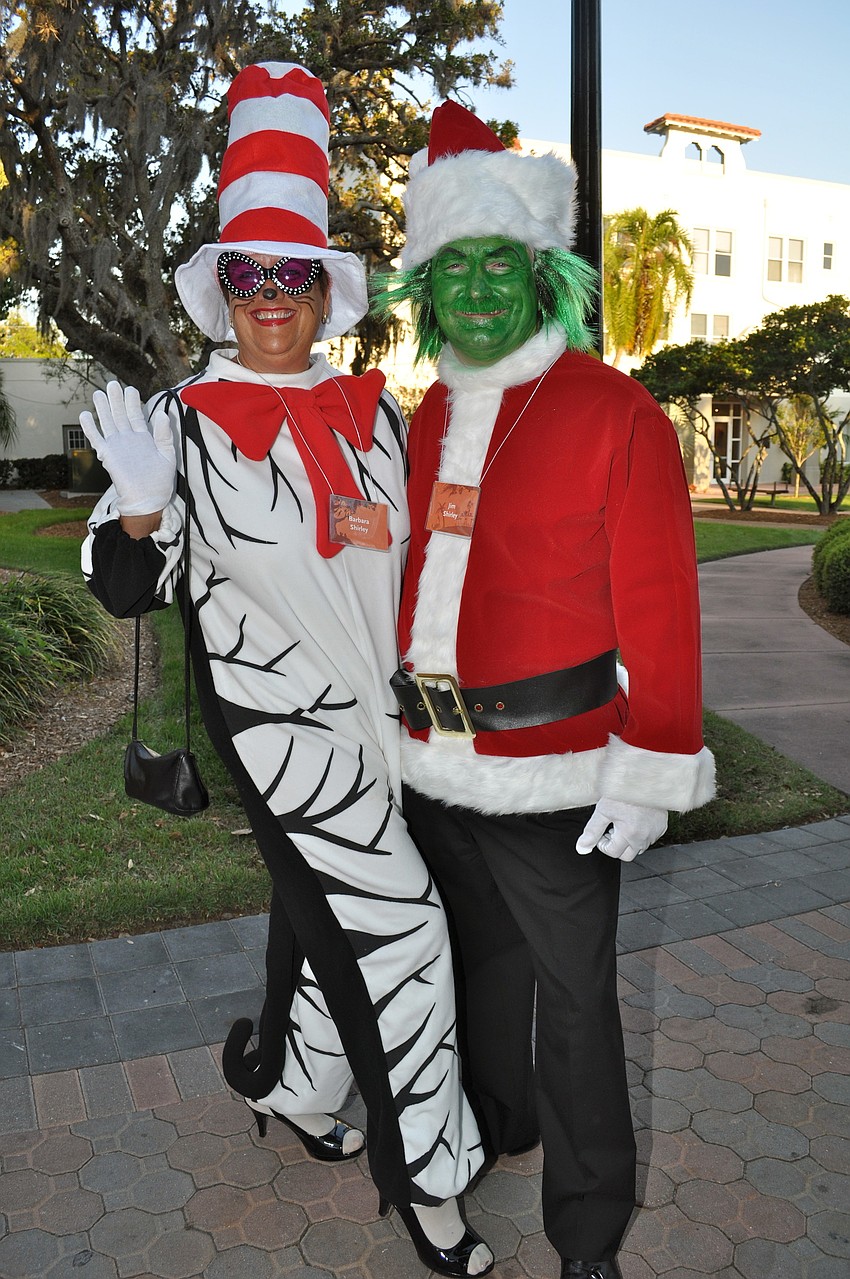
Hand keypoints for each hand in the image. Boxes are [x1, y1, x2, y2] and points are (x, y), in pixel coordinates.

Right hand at [79, 381, 175, 515]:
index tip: (130, 389)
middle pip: (120, 414)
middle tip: (112, 384)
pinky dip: (90, 427)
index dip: (132, 401)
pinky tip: (85, 415)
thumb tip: (162, 412)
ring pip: (108, 422)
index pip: (136, 415)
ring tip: (98, 393)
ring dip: (103, 408)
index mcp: (144, 438)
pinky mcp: (108, 454)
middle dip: (116, 399)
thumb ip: (164, 434)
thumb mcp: (168, 455)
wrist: (148, 499)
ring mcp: (117, 446)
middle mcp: (128, 439)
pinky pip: (96, 438)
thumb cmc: (160, 482)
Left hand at [576, 798, 667, 861]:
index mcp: (629, 833)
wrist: (644, 778)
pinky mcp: (661, 827)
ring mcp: (654, 832)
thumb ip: (592, 832)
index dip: (603, 844)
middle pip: (627, 855)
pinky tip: (634, 820)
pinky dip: (641, 834)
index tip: (602, 834)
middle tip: (611, 831)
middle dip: (617, 847)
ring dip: (629, 841)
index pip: (613, 852)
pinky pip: (649, 838)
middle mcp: (644, 836)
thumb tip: (582, 848)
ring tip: (623, 823)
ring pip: (639, 847)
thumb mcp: (603, 810)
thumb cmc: (624, 791)